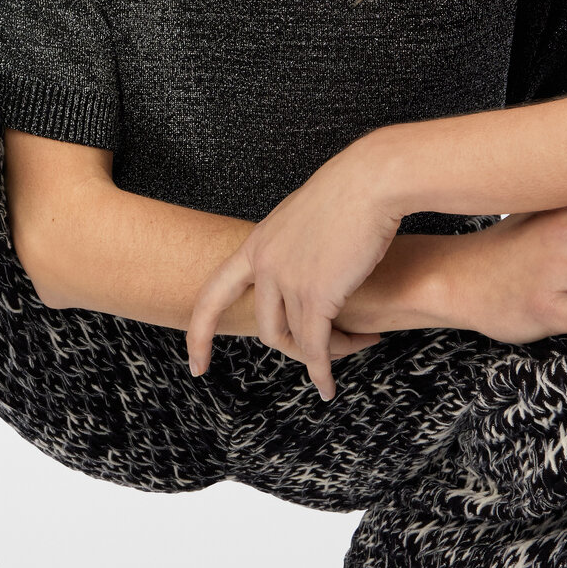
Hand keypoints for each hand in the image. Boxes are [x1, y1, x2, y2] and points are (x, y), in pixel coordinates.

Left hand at [186, 146, 403, 400]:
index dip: (200, 332)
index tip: (196, 363)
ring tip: (355, 344)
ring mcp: (287, 280)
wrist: (369, 181)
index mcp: (256, 245)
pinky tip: (328, 386)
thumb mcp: (300, 219)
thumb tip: (296, 274)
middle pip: (266, 327)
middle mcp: (264, 264)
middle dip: (295, 347)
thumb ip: (289, 249)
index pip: (213, 294)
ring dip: (326, 351)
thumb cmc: (347, 193)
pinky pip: (316, 345)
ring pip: (298, 337)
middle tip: (324, 352)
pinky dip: (321, 370)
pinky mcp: (317, 293)